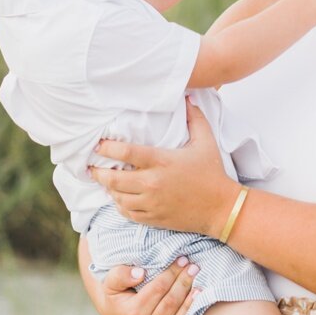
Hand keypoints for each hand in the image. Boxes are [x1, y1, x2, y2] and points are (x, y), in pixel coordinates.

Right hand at [77, 239, 198, 314]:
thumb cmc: (115, 295)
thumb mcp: (111, 282)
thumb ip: (121, 275)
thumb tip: (141, 273)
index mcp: (133, 312)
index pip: (159, 288)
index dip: (172, 273)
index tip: (182, 260)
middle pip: (171, 302)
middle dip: (184, 283)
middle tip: (194, 267)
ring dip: (190, 304)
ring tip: (199, 288)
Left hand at [95, 102, 236, 234]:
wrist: (222, 208)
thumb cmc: (213, 173)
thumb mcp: (206, 141)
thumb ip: (195, 117)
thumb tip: (188, 97)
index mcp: (162, 161)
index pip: (126, 153)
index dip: (107, 148)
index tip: (98, 145)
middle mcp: (153, 183)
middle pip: (114, 178)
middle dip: (99, 172)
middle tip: (93, 166)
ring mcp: (152, 203)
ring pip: (117, 197)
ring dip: (109, 189)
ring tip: (105, 180)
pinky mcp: (154, 218)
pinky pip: (127, 212)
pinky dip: (119, 205)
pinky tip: (119, 197)